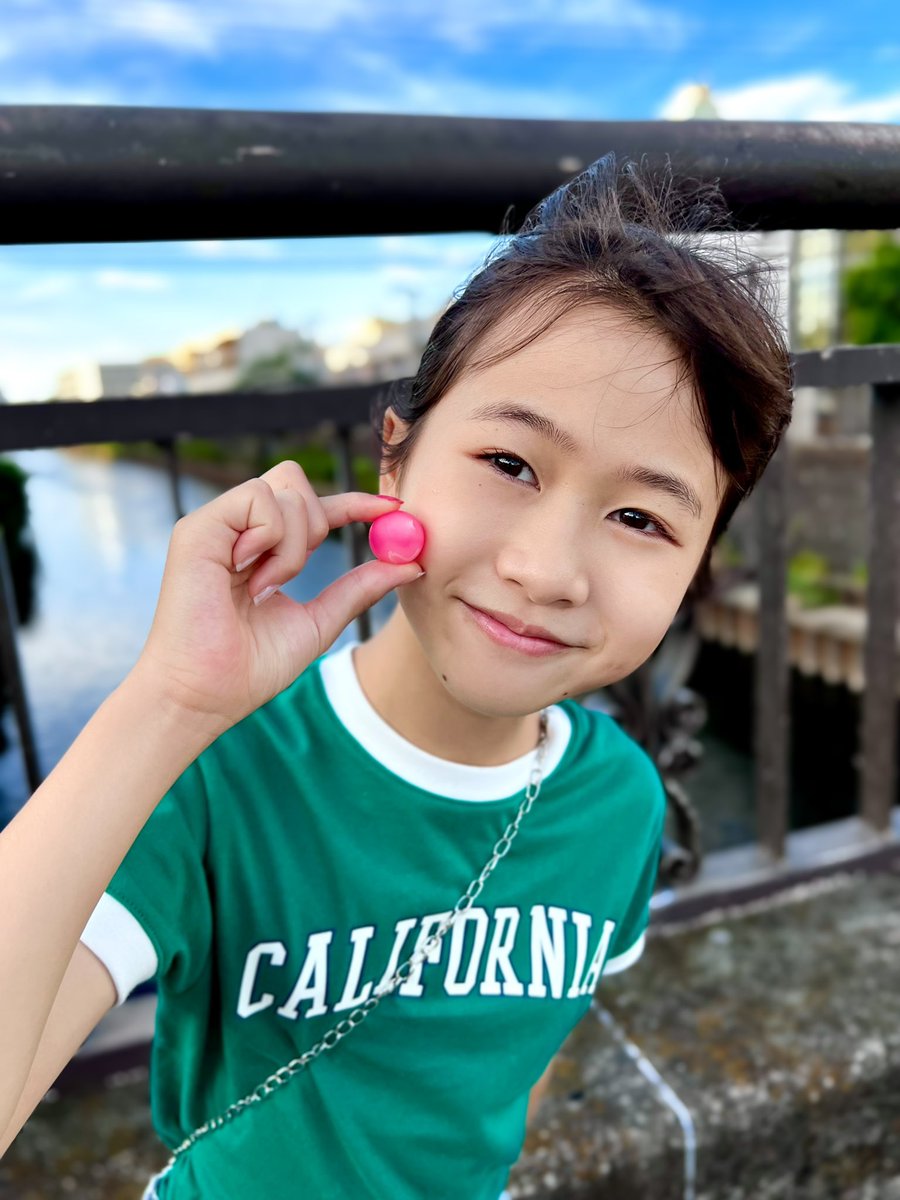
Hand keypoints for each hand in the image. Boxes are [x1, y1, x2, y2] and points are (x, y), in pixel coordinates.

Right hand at [134, 461, 420, 733]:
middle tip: (298, 572)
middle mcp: (235, 530)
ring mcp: (215, 525)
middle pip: (296, 483)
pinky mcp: (197, 527)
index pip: (311, 506)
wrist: (206, 695)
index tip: (394, 509)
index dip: (354, 502)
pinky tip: (252, 575)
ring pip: (284, 490)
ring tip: (266, 586)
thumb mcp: (320, 621)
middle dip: (317, 523)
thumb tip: (412, 564)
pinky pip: (258, 497)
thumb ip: (360, 588)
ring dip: (294, 545)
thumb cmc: (251, 668)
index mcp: (259, 549)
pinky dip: (272, 537)